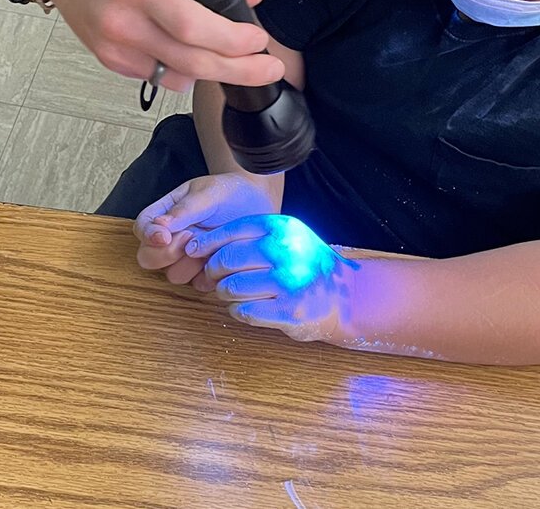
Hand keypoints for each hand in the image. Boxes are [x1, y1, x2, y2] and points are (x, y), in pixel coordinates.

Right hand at [36, 0, 284, 91]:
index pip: (194, 27)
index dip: (232, 41)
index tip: (258, 40)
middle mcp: (124, 23)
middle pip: (191, 63)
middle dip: (239, 72)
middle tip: (269, 69)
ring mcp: (114, 47)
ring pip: (175, 77)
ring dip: (211, 73)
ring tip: (235, 60)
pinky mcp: (108, 59)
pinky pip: (155, 77)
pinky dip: (181, 71)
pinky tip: (195, 56)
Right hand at [133, 174, 279, 285]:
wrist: (260, 202)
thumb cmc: (231, 192)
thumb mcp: (208, 193)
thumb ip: (184, 209)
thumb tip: (159, 225)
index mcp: (166, 213)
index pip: (143, 227)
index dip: (148, 236)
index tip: (164, 237)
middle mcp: (173, 237)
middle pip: (148, 258)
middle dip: (167, 254)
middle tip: (191, 238)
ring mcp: (189, 258)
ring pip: (173, 275)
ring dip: (190, 264)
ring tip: (211, 245)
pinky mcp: (207, 273)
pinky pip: (198, 285)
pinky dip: (209, 275)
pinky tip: (221, 258)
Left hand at [186, 215, 357, 343]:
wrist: (345, 295)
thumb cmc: (306, 263)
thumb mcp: (288, 237)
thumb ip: (255, 235)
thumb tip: (204, 243)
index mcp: (283, 228)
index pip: (234, 230)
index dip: (208, 241)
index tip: (193, 250)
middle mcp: (286, 251)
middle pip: (228, 259)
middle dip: (213, 270)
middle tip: (212, 277)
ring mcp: (288, 281)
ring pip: (232, 287)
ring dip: (223, 292)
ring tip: (228, 293)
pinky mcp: (289, 310)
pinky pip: (244, 310)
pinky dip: (236, 310)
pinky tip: (242, 307)